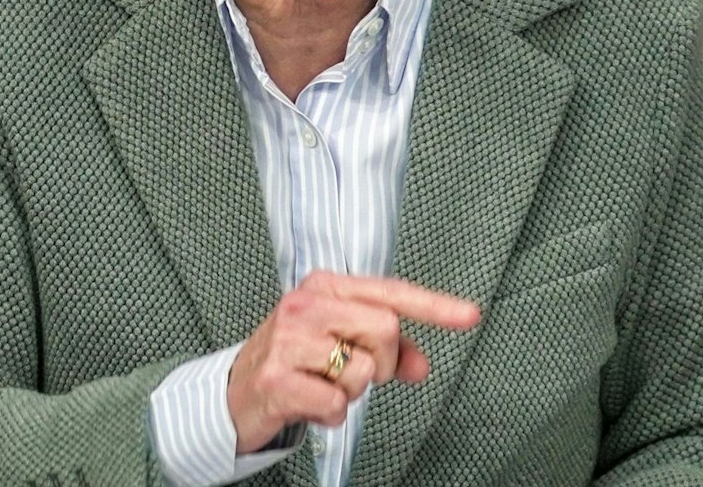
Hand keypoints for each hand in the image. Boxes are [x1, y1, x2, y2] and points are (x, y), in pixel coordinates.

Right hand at [226, 271, 480, 453]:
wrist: (231, 395)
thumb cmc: (291, 364)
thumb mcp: (337, 346)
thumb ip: (384, 350)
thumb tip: (421, 364)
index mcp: (324, 287)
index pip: (390, 292)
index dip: (435, 306)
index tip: (471, 315)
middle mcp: (305, 304)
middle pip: (384, 329)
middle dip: (380, 363)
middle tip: (352, 372)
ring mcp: (288, 340)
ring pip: (362, 370)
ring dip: (350, 392)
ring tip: (321, 387)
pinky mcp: (276, 378)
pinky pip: (337, 403)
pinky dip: (331, 415)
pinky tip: (309, 406)